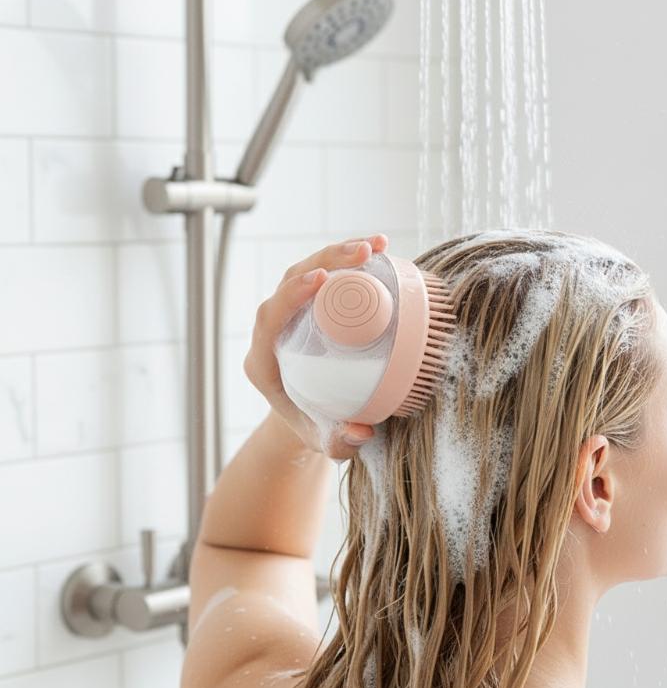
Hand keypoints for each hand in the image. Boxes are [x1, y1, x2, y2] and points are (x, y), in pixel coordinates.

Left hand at [243, 233, 388, 460]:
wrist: (314, 418)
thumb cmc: (317, 429)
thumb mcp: (327, 442)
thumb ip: (340, 442)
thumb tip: (361, 431)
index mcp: (263, 361)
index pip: (268, 318)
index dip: (290, 295)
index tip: (320, 281)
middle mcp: (273, 331)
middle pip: (289, 282)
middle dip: (324, 262)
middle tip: (362, 253)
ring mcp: (292, 314)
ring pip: (307, 270)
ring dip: (338, 254)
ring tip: (377, 245)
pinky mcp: (312, 306)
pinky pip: (327, 275)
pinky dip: (350, 261)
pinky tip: (381, 250)